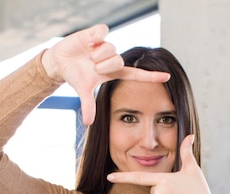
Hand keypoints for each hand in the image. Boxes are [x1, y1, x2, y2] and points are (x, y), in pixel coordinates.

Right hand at [41, 24, 170, 124]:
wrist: (61, 62)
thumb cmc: (76, 76)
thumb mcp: (83, 91)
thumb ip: (88, 106)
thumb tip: (88, 124)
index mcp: (114, 72)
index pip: (137, 75)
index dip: (151, 76)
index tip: (168, 77)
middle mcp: (113, 58)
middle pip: (119, 60)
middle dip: (103, 65)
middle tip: (92, 66)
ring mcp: (105, 45)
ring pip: (110, 49)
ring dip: (96, 54)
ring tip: (88, 55)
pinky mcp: (97, 33)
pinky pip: (103, 32)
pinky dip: (95, 38)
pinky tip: (88, 42)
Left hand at [107, 135, 229, 193]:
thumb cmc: (200, 191)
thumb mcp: (193, 170)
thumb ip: (186, 152)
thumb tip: (190, 136)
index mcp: (164, 180)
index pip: (139, 177)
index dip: (123, 177)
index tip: (109, 177)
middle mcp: (159, 193)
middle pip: (153, 190)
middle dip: (164, 191)